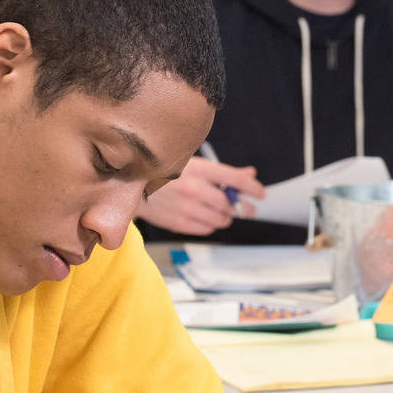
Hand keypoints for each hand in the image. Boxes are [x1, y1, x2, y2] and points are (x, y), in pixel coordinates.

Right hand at [138, 158, 264, 235]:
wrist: (132, 187)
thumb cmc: (165, 172)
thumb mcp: (194, 163)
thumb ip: (223, 172)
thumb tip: (249, 174)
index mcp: (200, 169)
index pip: (236, 179)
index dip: (253, 188)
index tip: (260, 193)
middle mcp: (194, 189)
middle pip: (231, 204)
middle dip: (242, 207)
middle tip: (245, 208)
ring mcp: (186, 208)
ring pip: (222, 219)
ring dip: (226, 217)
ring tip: (219, 210)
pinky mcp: (179, 223)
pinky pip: (207, 229)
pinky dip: (211, 224)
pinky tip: (204, 216)